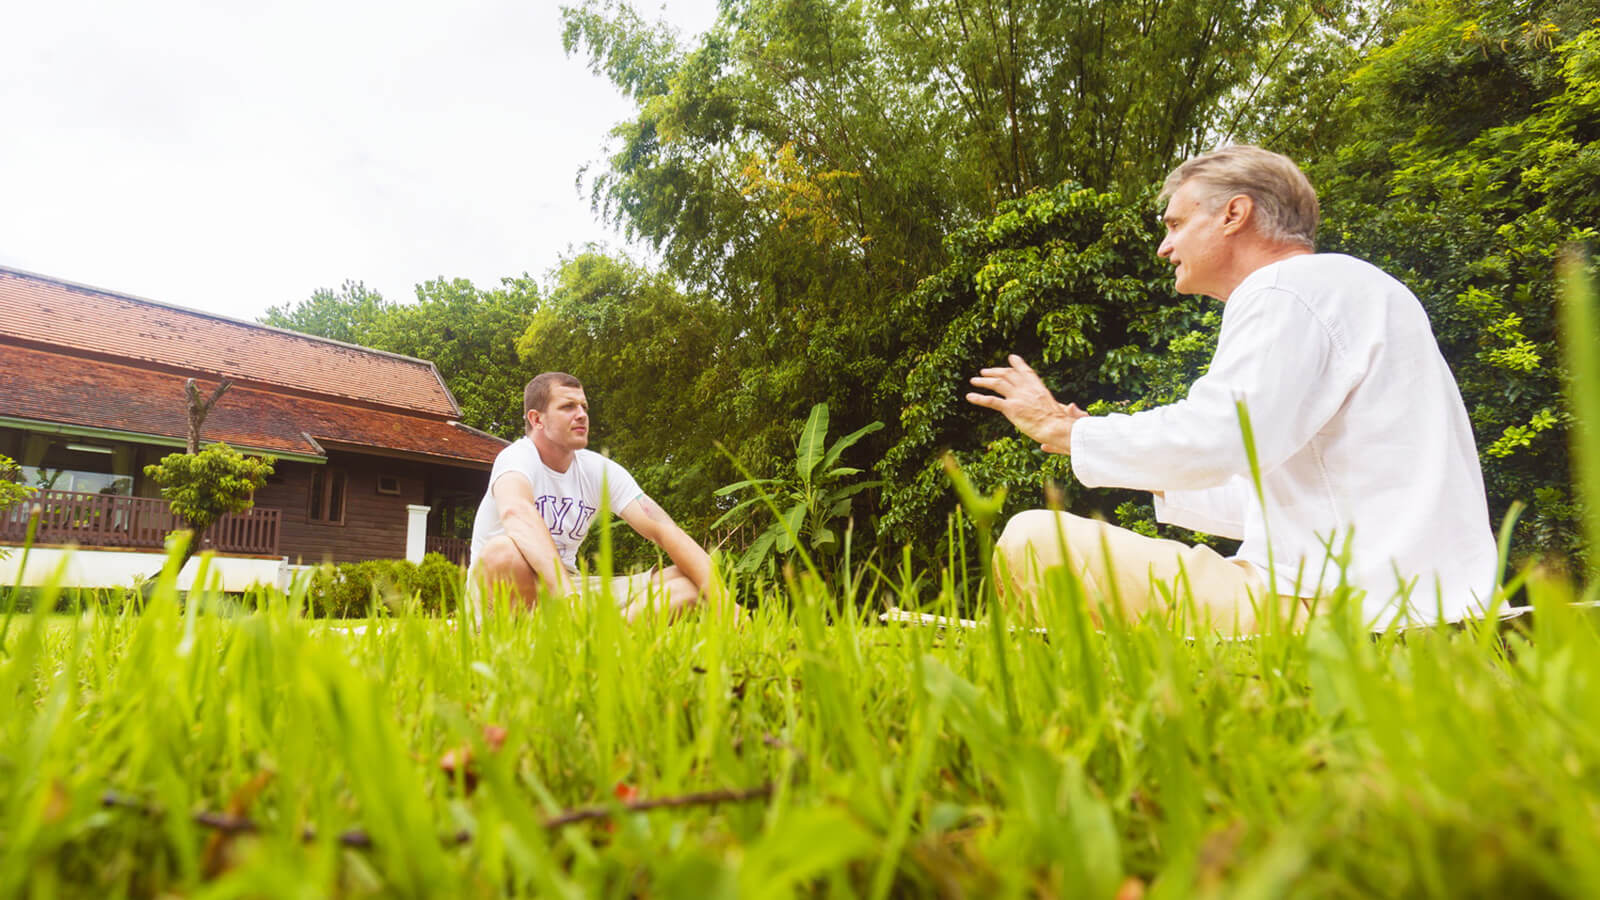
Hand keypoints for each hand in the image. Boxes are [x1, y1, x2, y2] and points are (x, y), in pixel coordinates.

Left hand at [967, 355, 1088, 452]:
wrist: (1058, 428)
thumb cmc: (1063, 423)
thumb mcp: (1063, 410)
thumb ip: (1063, 407)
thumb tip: (1072, 406)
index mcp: (1039, 388)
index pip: (1026, 372)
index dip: (1017, 364)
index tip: (1011, 358)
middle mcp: (1027, 389)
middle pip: (1008, 375)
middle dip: (995, 371)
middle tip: (984, 372)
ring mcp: (1019, 397)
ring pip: (997, 383)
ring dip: (984, 381)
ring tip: (974, 381)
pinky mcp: (1011, 408)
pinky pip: (991, 401)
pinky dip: (979, 398)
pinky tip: (969, 397)